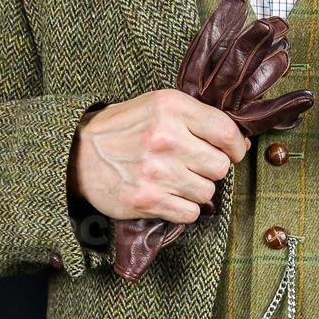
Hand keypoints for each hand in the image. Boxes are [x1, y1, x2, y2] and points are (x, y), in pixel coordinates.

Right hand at [69, 89, 249, 224]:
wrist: (77, 154)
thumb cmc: (123, 129)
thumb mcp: (157, 106)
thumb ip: (198, 119)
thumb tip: (241, 144)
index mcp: (170, 107)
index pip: (226, 132)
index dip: (236, 147)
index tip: (232, 152)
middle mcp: (165, 137)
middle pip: (220, 166)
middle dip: (210, 169)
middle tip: (191, 165)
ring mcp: (156, 171)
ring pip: (207, 192)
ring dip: (196, 190)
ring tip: (174, 180)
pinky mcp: (147, 199)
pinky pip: (190, 213)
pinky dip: (183, 208)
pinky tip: (167, 196)